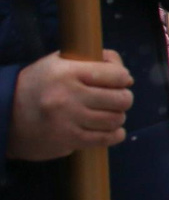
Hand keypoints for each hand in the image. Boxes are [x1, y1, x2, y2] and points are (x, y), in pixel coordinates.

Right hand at [9, 50, 131, 158]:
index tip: (121, 81)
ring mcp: (68, 120)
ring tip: (108, 113)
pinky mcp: (68, 140)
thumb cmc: (39, 85)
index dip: (124, 78)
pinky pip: (106, 139)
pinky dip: (115, 134)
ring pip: (116, 120)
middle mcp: (68, 96)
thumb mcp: (58, 62)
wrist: (6, 115)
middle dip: (124, 98)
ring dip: (117, 117)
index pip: (116, 75)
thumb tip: (125, 73)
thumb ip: (91, 60)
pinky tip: (109, 129)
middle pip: (121, 99)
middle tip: (117, 99)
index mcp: (67, 72)